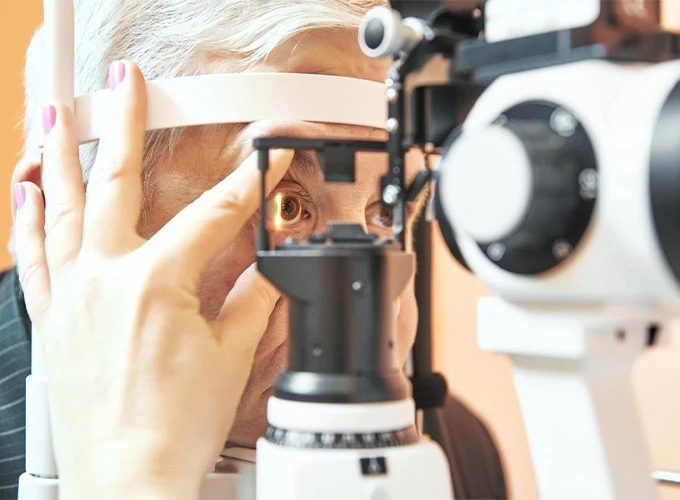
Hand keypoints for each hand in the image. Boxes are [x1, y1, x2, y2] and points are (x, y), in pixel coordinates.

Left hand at [12, 61, 292, 499]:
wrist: (127, 482)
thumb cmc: (173, 430)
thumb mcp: (231, 357)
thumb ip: (255, 300)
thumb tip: (274, 267)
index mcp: (157, 284)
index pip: (215, 217)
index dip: (247, 186)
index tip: (264, 163)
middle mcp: (105, 280)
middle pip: (117, 185)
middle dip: (123, 125)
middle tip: (124, 85)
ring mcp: (71, 297)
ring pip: (59, 209)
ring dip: (60, 157)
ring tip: (56, 116)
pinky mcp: (51, 320)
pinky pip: (31, 256)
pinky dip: (27, 218)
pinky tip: (25, 192)